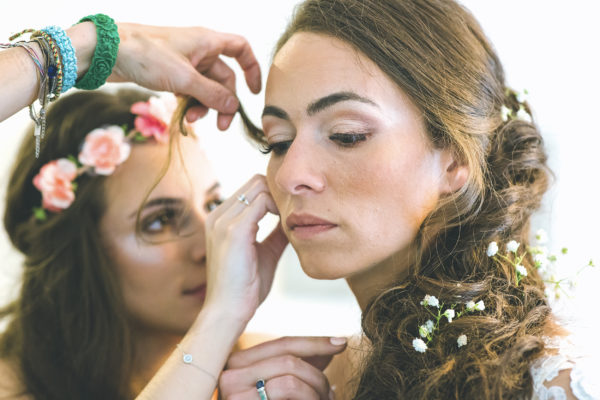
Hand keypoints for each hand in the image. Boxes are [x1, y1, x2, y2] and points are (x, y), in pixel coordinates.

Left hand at [109, 23, 260, 129]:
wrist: (106, 52)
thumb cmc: (146, 55)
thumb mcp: (184, 79)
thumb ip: (212, 95)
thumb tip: (233, 107)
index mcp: (207, 41)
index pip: (241, 49)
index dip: (252, 68)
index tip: (254, 91)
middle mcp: (199, 49)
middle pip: (223, 78)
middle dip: (223, 102)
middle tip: (220, 126)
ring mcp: (184, 62)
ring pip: (205, 88)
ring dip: (203, 107)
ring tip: (191, 120)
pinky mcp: (170, 73)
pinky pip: (189, 91)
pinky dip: (189, 104)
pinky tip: (181, 115)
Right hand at [204, 175, 287, 323]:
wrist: (228, 312)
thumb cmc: (245, 288)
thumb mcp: (265, 253)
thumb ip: (275, 234)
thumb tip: (293, 221)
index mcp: (221, 220)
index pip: (252, 188)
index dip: (274, 196)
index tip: (291, 213)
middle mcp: (218, 215)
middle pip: (256, 182)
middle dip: (278, 194)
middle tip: (295, 215)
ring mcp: (223, 221)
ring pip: (260, 187)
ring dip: (280, 201)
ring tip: (291, 221)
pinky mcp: (233, 230)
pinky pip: (262, 203)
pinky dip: (278, 209)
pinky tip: (287, 226)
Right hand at [219, 336, 346, 399]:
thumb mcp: (281, 386)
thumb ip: (301, 366)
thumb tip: (336, 343)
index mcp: (237, 364)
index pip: (283, 344)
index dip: (315, 342)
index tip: (342, 343)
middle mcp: (229, 376)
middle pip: (289, 360)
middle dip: (317, 377)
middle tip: (329, 395)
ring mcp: (234, 397)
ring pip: (291, 381)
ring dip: (315, 393)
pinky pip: (288, 394)